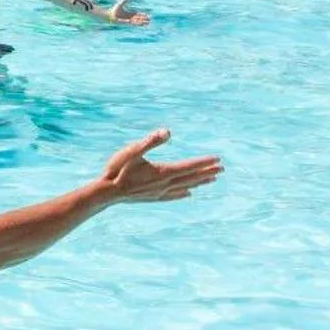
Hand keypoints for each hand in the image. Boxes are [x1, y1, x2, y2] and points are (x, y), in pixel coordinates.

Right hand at [95, 130, 221, 203]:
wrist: (106, 193)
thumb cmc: (117, 169)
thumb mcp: (132, 150)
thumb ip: (150, 141)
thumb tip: (167, 132)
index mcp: (163, 171)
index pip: (189, 166)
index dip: (204, 162)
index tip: (218, 159)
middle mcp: (165, 184)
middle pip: (191, 177)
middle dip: (207, 172)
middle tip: (222, 169)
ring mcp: (159, 192)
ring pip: (185, 187)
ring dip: (199, 182)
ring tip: (212, 180)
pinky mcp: (153, 197)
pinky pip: (173, 196)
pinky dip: (184, 193)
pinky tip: (189, 193)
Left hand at [105, 0, 150, 25]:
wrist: (109, 15)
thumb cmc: (114, 10)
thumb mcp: (121, 3)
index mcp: (129, 13)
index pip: (137, 14)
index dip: (142, 15)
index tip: (147, 15)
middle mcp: (129, 17)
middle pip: (138, 19)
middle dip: (144, 19)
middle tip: (149, 20)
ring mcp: (128, 20)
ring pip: (137, 22)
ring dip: (142, 22)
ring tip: (147, 23)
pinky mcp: (126, 23)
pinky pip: (132, 23)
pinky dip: (136, 23)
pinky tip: (141, 24)